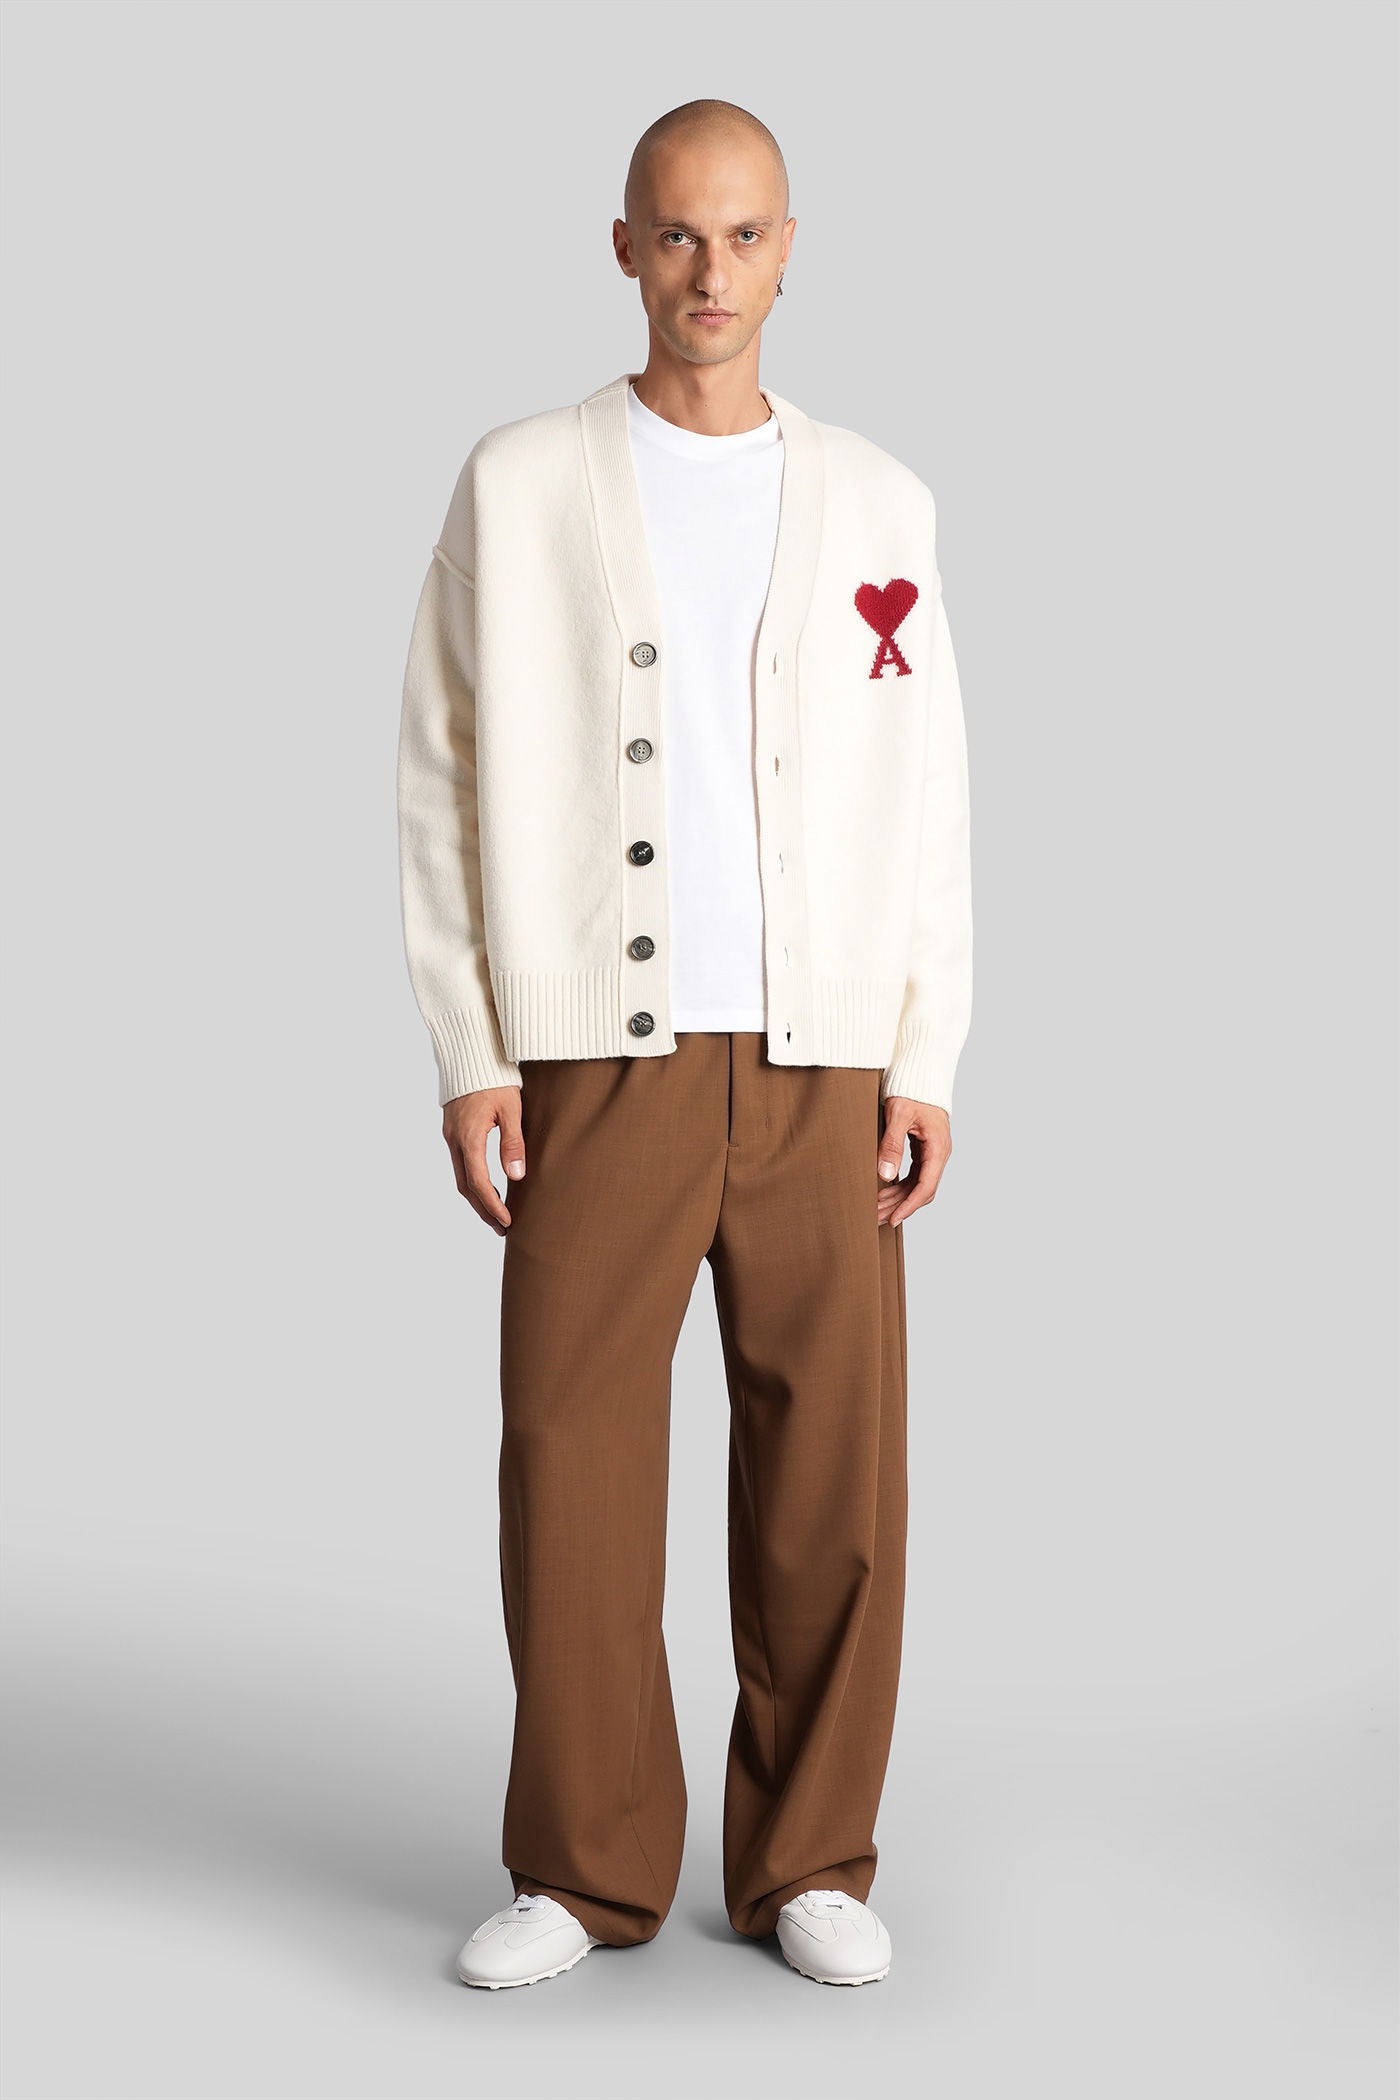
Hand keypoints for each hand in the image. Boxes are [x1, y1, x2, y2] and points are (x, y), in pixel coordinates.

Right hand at [442, 1086, 525, 1234]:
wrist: (471, 1053)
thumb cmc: (495, 1078)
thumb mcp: (511, 1109)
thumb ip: (513, 1143)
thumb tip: (516, 1177)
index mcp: (469, 1137)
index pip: (479, 1182)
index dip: (493, 1206)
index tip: (507, 1222)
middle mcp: (455, 1140)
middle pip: (466, 1186)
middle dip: (483, 1209)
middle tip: (502, 1227)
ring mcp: (450, 1135)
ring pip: (460, 1176)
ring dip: (477, 1197)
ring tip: (495, 1214)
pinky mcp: (452, 1130)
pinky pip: (460, 1163)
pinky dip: (472, 1181)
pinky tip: (487, 1186)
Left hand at [876, 1096, 951, 1226]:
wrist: (920, 1072)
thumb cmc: (911, 1089)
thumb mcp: (898, 1114)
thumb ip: (892, 1144)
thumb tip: (886, 1174)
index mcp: (938, 1147)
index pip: (926, 1186)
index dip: (909, 1206)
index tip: (892, 1219)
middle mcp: (938, 1153)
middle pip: (921, 1189)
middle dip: (899, 1206)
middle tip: (876, 1217)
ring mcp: (932, 1152)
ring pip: (917, 1184)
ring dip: (898, 1198)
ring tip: (876, 1209)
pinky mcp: (924, 1149)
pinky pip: (914, 1174)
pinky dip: (899, 1185)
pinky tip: (883, 1192)